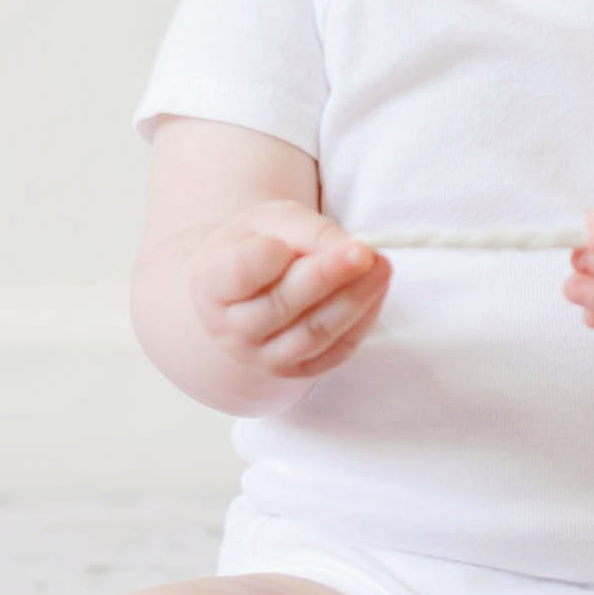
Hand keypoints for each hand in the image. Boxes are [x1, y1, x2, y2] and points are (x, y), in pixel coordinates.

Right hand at [188, 201, 390, 386]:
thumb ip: (309, 230)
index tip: (286, 243)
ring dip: (354, 301)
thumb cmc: (257, 247)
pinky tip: (377, 289)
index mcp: (212, 283)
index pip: (238, 274)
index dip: (264, 259)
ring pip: (313, 334)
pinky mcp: (298, 371)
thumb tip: (353, 250)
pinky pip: (335, 351)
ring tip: (381, 267)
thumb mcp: (272, 222)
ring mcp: (264, 357)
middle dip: (326, 277)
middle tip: (362, 252)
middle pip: (281, 305)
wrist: (248, 293)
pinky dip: (362, 321)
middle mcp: (232, 329)